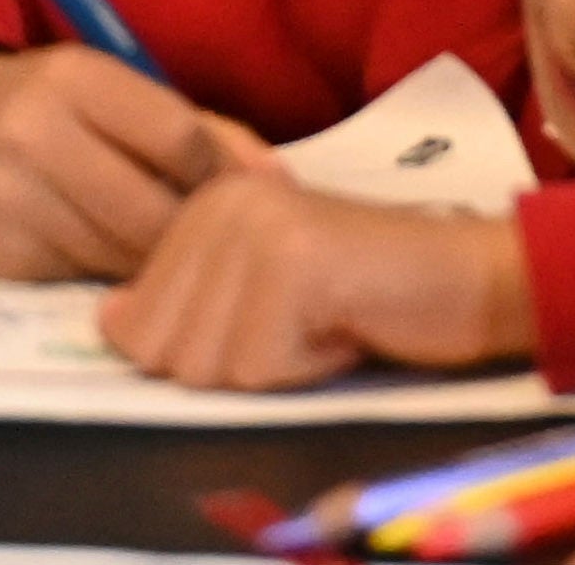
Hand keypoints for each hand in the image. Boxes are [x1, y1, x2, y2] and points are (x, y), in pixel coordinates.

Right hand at [0, 45, 271, 281]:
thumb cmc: (48, 107)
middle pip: (151, 208)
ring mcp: (6, 196)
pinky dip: (107, 277)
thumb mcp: (115, 93)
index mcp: (75, 76)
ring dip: (155, 263)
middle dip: (193, 233)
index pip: (179, 138)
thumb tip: (280, 186)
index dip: (222, 176)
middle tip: (216, 244)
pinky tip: (113, 264)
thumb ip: (204, 133)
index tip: (243, 198)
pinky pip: (78, 278)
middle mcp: (32, 131)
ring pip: (117, 253)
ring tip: (171, 255)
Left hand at [102, 172, 532, 390]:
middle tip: (299, 327)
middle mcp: (220, 204)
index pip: (135, 326)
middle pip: (167, 352)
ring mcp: (257, 229)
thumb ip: (184, 304)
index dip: (204, 355)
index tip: (269, 324)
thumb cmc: (360, 297)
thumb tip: (110, 322)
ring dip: (273, 370)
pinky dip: (305, 369)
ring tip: (322, 323)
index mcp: (202, 205)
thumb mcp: (254, 295)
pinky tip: (343, 328)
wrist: (464, 277)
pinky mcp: (296, 264)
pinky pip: (261, 367)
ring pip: (210, 366)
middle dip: (234, 367)